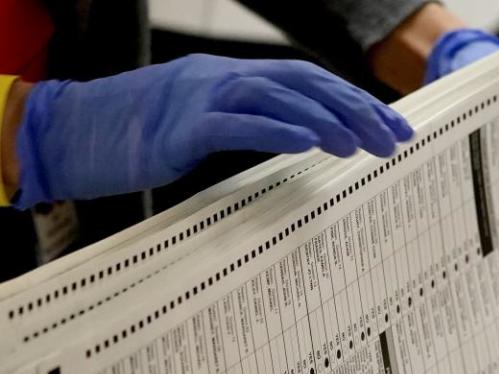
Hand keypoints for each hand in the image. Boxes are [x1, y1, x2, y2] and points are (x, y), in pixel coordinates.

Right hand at [13, 54, 412, 208]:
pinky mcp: (181, 127)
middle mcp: (227, 79)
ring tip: (362, 144)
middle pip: (305, 85)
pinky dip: (275, 130)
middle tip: (394, 139)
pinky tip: (308, 144)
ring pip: (276, 97)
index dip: (357, 103)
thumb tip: (308, 138)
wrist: (79, 133)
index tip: (395, 128)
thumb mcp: (211, 122)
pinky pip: (234, 125)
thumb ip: (255, 123)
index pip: (312, 84)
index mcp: (239, 79)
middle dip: (356, 111)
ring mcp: (203, 98)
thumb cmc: (148, 134)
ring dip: (325, 119)